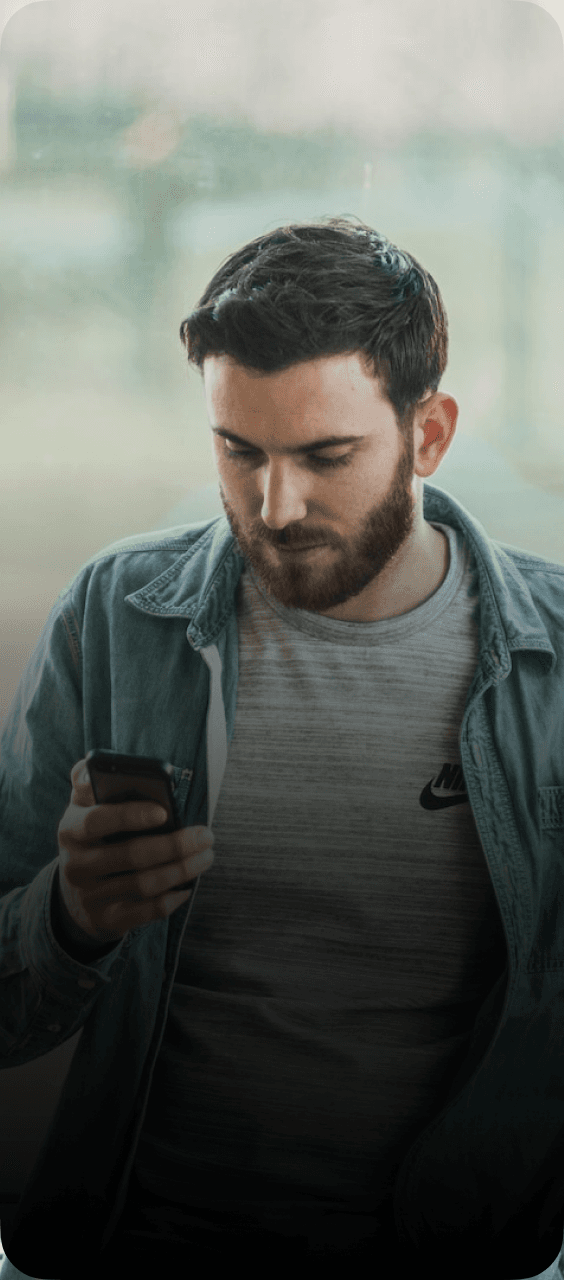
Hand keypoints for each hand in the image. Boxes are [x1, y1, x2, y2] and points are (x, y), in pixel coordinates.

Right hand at [56, 758, 213, 947]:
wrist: (76, 895)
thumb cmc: (93, 839)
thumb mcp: (84, 809)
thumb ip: (89, 783)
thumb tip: (92, 765)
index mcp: (71, 829)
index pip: (97, 821)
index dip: (131, 816)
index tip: (164, 811)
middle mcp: (76, 865)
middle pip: (131, 855)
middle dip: (175, 845)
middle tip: (206, 835)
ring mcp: (91, 895)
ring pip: (144, 884)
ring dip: (182, 870)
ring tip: (207, 856)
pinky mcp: (107, 920)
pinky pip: (146, 912)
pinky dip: (172, 898)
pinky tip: (188, 886)